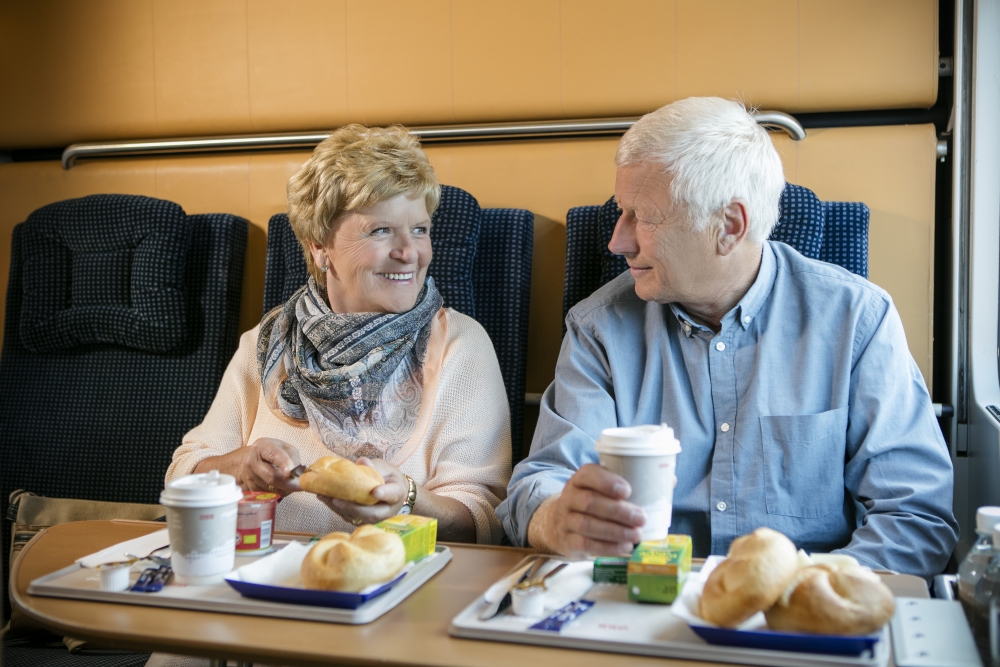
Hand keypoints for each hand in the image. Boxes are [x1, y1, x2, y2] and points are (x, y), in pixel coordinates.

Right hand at [193, 438, 301, 495]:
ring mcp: (248, 477)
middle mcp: (252, 461)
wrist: (241, 463)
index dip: (284, 463)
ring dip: (284, 490)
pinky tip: (278, 487)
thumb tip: (299, 474)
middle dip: (288, 484)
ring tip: (288, 483)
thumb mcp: (281, 448)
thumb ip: (293, 458)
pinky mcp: (248, 489)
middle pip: (272, 477)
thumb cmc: (267, 454)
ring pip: (271, 489)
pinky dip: (277, 493)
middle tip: (300, 486)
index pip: (273, 454)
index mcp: (262, 447)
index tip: (291, 472)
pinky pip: (267, 495)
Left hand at [316, 457, 407, 525]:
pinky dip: (336, 508)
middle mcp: (387, 510)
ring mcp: (375, 518)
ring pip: (358, 518)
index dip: (384, 494)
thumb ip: (374, 466)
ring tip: (324, 496)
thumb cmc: (389, 478)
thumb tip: (361, 461)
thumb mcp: (385, 467)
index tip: (375, 491)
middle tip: (336, 499)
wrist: (393, 492)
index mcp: (397, 493)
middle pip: (372, 513)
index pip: (392, 494)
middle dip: (353, 507)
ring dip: (339, 508)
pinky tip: (324, 498)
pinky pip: (349, 517)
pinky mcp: (363, 520)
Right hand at [527, 464, 644, 557]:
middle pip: (589, 502)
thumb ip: (628, 485)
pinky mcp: (567, 541)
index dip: (606, 482)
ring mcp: (565, 520)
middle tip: (641, 518)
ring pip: (587, 525)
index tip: (627, 491)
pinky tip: (624, 548)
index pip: (588, 474)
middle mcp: (569, 497)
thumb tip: (669, 482)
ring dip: (615, 532)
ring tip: (636, 535)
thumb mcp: (601, 490)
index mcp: (580, 479)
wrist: (559, 523)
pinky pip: (585, 544)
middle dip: (618, 511)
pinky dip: (607, 548)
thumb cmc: (592, 503)